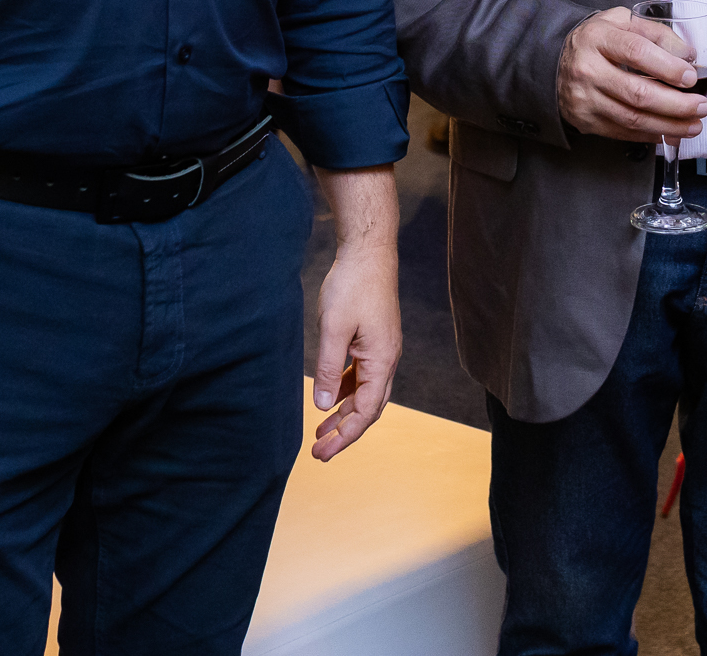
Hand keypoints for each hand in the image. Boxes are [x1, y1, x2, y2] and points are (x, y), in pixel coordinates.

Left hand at [310, 239, 398, 461]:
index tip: (322, 453)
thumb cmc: (353, 286)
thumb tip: (323, 406)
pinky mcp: (374, 341)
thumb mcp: (334, 329)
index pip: (365, 412)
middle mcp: (387, 360)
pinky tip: (331, 398)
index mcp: (382, 361)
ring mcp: (382, 350)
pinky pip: (362, 376)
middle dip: (345, 432)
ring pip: (366, 394)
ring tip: (321, 432)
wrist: (369, 253)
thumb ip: (329, 369)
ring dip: (345, 414)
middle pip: (369, 408)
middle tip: (319, 452)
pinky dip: (347, 392)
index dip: (344, 436)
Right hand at [555, 6, 706, 143]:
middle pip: (637, 93)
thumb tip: (688, 55)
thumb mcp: (621, 22)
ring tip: (694, 125)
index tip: (691, 78)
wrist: (553, 62)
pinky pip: (623, 133)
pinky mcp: (585, 121)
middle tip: (702, 106)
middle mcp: (587, 69)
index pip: (636, 53)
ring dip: (669, 125)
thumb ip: (655, 33)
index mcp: (597, 38)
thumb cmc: (596, 41)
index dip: (667, 67)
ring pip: (632, 118)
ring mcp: (584, 98)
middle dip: (676, 104)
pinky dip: (651, 135)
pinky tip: (671, 131)